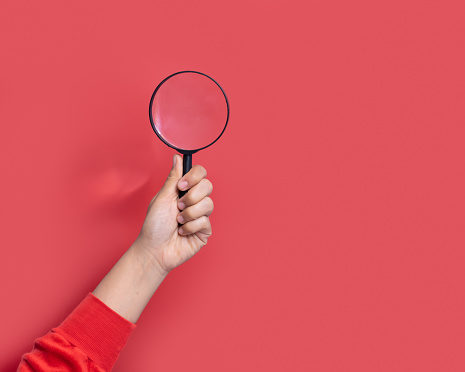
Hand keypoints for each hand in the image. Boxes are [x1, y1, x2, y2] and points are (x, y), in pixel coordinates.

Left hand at [135, 154, 213, 274]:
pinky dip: (190, 227)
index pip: (200, 174)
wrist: (154, 249)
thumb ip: (173, 177)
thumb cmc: (154, 225)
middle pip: (208, 186)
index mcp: (185, 191)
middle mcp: (195, 201)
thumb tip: (177, 157)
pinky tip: (182, 232)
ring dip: (189, 214)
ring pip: (208, 204)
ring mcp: (201, 216)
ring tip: (178, 221)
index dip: (194, 177)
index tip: (181, 185)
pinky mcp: (205, 230)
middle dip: (191, 197)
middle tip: (178, 206)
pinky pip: (205, 221)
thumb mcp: (162, 197)